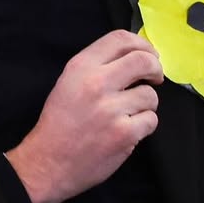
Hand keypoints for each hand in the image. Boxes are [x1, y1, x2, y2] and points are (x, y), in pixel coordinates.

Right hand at [6, 31, 161, 202]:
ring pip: (150, 95)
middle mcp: (96, 83)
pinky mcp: (124, 133)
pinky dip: (144, 126)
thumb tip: (136, 56)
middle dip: (155, 68)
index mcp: (81, 67)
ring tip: (130, 114)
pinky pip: (151, 120)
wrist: (48, 163)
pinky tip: (128, 131)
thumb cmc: (60, 124)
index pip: (119, 38)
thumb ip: (98, 67)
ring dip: (146, 105)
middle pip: (143, 60)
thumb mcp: (68, 83)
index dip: (142, 44)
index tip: (149, 55)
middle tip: (155, 78)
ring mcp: (111, 109)